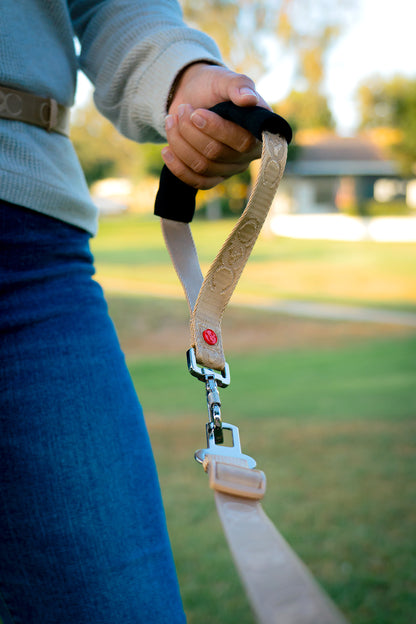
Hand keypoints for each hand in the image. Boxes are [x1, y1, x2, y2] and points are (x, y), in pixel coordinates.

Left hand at [162, 64, 269, 188]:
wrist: (192, 96)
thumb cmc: (213, 86)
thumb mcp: (224, 79)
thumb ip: (239, 85)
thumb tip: (249, 99)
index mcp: (257, 131)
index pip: (241, 141)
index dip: (216, 129)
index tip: (196, 112)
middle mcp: (247, 154)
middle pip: (216, 154)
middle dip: (191, 131)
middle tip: (182, 110)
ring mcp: (229, 168)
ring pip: (202, 166)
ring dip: (180, 142)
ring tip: (171, 120)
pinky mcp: (212, 177)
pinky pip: (196, 182)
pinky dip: (178, 167)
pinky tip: (166, 150)